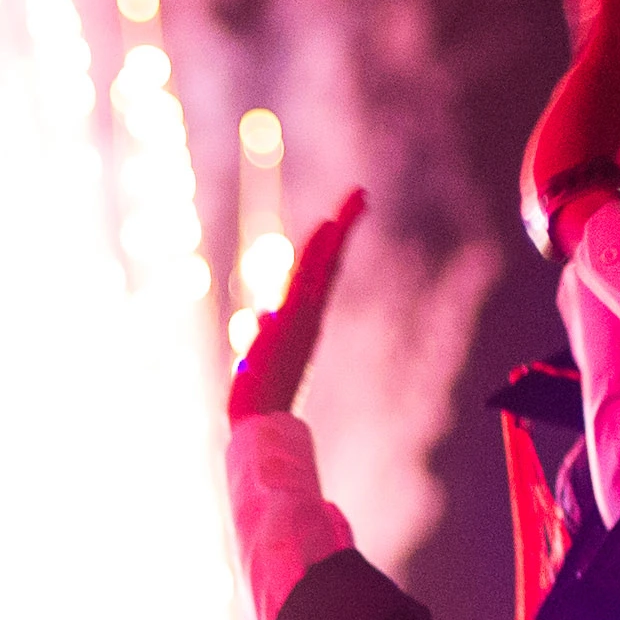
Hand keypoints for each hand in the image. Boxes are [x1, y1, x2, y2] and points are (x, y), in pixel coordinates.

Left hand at [226, 192, 365, 421]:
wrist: (260, 425)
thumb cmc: (258, 402)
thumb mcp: (262, 359)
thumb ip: (269, 337)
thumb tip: (267, 316)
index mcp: (302, 323)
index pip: (318, 275)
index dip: (329, 246)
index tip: (338, 217)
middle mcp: (307, 316)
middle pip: (328, 262)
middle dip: (343, 227)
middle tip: (360, 194)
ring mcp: (303, 317)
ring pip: (323, 266)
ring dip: (337, 231)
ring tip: (353, 201)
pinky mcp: (293, 321)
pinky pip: (309, 279)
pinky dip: (320, 253)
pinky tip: (328, 227)